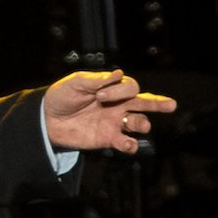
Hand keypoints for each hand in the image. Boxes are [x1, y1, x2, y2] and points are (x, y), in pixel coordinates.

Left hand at [41, 70, 174, 154]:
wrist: (46, 118)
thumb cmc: (62, 96)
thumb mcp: (76, 83)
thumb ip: (98, 80)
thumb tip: (119, 73)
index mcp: (112, 88)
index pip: (130, 87)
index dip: (120, 90)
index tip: (99, 95)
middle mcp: (118, 104)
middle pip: (144, 102)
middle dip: (158, 103)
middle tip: (171, 105)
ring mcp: (114, 122)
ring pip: (138, 123)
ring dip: (143, 124)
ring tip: (142, 125)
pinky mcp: (107, 139)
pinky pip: (125, 142)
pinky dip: (130, 144)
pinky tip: (128, 144)